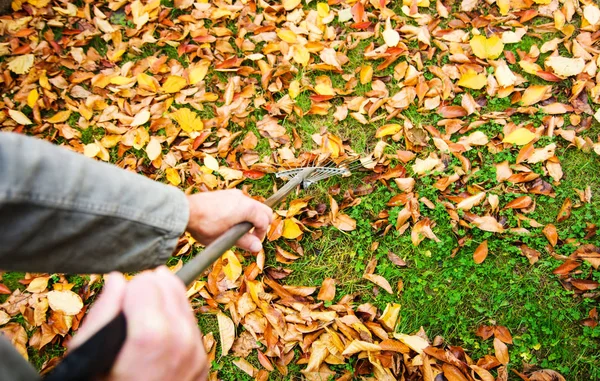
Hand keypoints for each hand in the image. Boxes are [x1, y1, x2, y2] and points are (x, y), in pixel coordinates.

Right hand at [70, 268, 207, 380]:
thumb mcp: (88, 355)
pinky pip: (191, 327)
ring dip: (164, 307)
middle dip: (148, 294)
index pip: (147, 281)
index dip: (127, 292)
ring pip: (184, 303)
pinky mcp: (203, 365)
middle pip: (170, 286)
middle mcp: (183, 342)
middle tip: (128, 315)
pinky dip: (175, 325)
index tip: (118, 308)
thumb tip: (117, 280)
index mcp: (153, 336)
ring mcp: (197, 356)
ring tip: (141, 327)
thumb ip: (104, 312)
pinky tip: (156, 342)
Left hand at [186, 189, 272, 251]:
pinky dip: (242, 212)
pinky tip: (228, 222)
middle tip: (250, 236)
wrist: (185, 211)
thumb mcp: (226, 238)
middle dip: (260, 224)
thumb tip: (258, 248)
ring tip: (237, 231)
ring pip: (252, 206)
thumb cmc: (205, 226)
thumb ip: (244, 242)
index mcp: (247, 208)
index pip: (264, 220)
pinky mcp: (225, 194)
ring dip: (251, 218)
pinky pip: (241, 203)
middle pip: (264, 210)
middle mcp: (243, 198)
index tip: (253, 243)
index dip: (261, 234)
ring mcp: (234, 194)